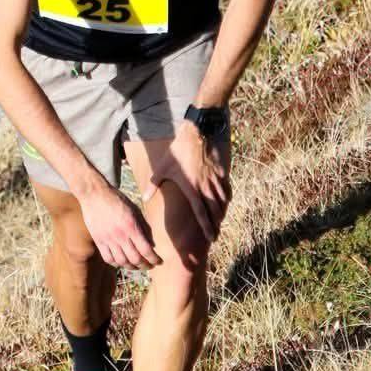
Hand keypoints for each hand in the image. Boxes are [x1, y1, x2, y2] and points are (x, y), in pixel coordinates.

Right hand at [77, 183, 160, 269]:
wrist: (94, 194)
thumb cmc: (117, 199)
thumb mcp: (134, 209)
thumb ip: (144, 227)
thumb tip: (152, 244)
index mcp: (131, 226)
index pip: (146, 250)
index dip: (154, 259)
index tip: (159, 262)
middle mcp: (120, 235)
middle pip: (135, 259)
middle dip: (145, 265)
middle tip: (149, 266)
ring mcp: (108, 239)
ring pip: (122, 261)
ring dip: (131, 267)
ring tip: (136, 265)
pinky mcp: (98, 240)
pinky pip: (108, 258)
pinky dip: (116, 264)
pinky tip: (121, 262)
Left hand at [143, 124, 231, 243]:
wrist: (196, 133)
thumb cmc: (178, 151)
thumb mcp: (163, 168)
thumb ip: (154, 185)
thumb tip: (144, 199)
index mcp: (192, 189)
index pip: (201, 213)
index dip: (206, 227)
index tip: (211, 238)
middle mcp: (206, 187)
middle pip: (214, 211)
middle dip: (216, 225)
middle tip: (216, 236)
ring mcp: (215, 180)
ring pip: (222, 202)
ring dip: (222, 213)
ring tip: (220, 222)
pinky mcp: (221, 172)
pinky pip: (226, 188)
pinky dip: (226, 197)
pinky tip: (225, 202)